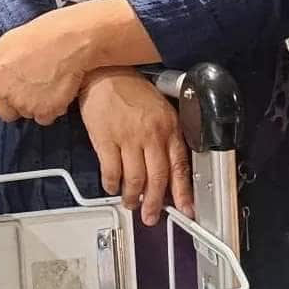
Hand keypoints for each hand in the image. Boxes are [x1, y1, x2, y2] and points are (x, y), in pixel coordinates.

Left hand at [0, 9, 88, 124]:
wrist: (69, 41)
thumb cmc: (39, 37)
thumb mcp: (6, 42)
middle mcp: (3, 91)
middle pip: (3, 112)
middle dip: (12, 102)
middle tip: (27, 83)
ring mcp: (23, 103)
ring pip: (25, 114)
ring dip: (32, 104)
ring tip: (44, 81)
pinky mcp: (44, 111)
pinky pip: (44, 118)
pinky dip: (49, 108)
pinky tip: (55, 89)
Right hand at [78, 67, 193, 226]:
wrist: (103, 71)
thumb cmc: (129, 88)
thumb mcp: (159, 106)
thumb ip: (165, 134)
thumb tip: (168, 166)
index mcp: (168, 127)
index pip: (180, 166)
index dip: (183, 192)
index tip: (185, 209)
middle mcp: (151, 134)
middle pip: (157, 178)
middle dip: (154, 203)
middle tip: (151, 216)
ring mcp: (128, 138)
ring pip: (135, 179)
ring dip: (132, 196)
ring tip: (130, 203)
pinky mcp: (106, 139)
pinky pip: (111, 170)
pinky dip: (112, 184)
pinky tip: (112, 187)